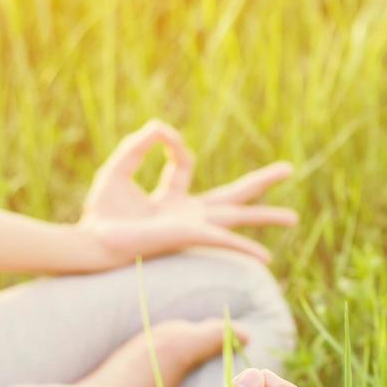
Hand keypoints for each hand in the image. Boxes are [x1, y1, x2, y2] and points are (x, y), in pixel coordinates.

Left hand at [78, 120, 297, 268]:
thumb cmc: (100, 213)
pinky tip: (268, 259)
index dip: (172, 142)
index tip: (158, 135)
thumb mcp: (119, 168)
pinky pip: (223, 242)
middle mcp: (188, 215)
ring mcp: (192, 227)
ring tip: (294, 218)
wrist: (93, 241)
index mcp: (171, 200)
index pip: (185, 163)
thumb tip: (161, 128)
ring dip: (266, 217)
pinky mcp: (190, 236)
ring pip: (237, 219)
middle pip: (232, 197)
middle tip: (288, 168)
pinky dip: (246, 248)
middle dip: (260, 183)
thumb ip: (140, 146)